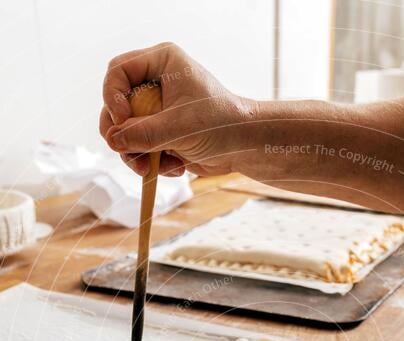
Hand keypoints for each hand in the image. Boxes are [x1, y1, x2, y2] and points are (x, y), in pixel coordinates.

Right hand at [100, 42, 252, 176]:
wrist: (245, 147)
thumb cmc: (221, 125)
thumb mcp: (178, 128)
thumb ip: (143, 134)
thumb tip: (112, 140)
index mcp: (161, 63)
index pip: (118, 71)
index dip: (113, 97)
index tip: (123, 121)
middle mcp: (155, 82)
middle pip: (116, 104)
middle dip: (122, 133)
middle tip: (126, 151)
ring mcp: (156, 109)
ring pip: (125, 131)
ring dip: (136, 154)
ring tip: (153, 168)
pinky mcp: (160, 132)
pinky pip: (140, 147)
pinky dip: (152, 161)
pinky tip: (176, 166)